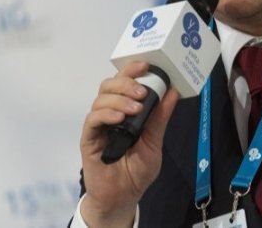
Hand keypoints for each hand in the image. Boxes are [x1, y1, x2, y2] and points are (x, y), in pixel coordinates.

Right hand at [78, 61, 179, 226]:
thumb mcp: (155, 142)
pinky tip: (119, 118)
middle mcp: (110, 114)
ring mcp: (98, 126)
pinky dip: (106, 114)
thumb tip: (172, 93)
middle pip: (110, 85)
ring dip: (120, 99)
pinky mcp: (89, 139)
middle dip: (126, 82)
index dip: (132, 70)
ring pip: (101, 98)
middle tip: (143, 91)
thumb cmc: (136, 170)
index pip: (125, 83)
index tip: (147, 65)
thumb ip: (160, 118)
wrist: (123, 196)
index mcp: (126, 111)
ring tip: (136, 108)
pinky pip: (92, 120)